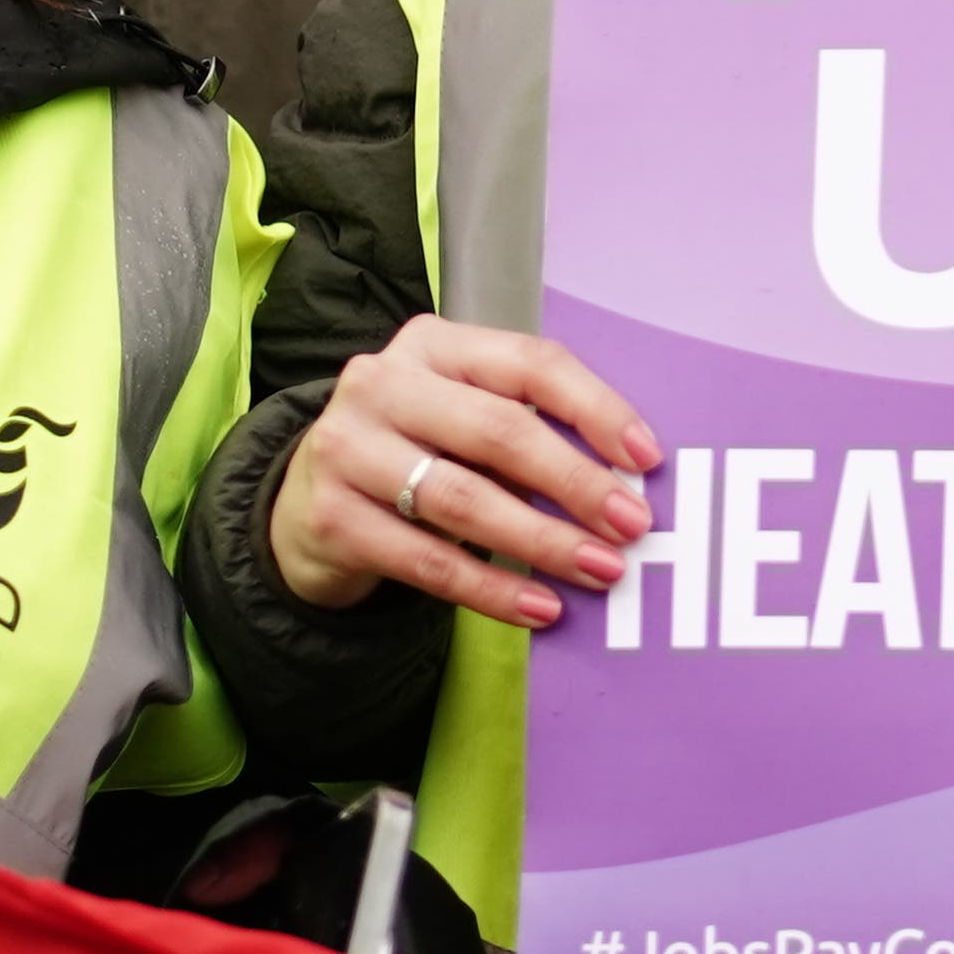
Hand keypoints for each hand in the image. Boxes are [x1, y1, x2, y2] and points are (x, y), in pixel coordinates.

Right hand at [267, 313, 660, 628]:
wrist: (307, 506)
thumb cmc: (414, 453)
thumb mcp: (461, 420)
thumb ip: (527, 431)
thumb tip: (625, 483)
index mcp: (431, 345)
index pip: (529, 363)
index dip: (595, 409)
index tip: (646, 457)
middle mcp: (381, 383)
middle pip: (500, 431)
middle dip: (578, 482)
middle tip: (633, 526)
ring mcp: (348, 448)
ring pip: (465, 499)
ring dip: (544, 541)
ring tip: (601, 570)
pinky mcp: (333, 517)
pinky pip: (429, 561)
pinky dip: (494, 589)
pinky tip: (541, 609)